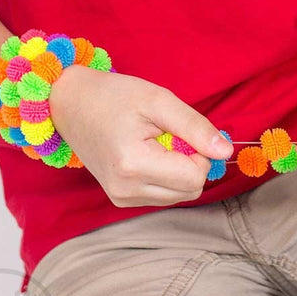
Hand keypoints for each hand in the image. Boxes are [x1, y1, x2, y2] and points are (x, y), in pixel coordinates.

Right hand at [49, 66, 232, 206]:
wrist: (70, 104)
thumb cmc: (113, 96)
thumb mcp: (158, 100)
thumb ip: (195, 127)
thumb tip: (226, 151)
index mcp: (134, 165)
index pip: (195, 177)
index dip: (200, 152)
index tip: (182, 131)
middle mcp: (126, 190)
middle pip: (190, 190)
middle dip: (192, 162)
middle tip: (170, 136)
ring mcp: (121, 198)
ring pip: (179, 195)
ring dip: (180, 171)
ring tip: (156, 144)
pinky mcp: (120, 199)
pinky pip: (163, 195)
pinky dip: (166, 177)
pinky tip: (148, 155)